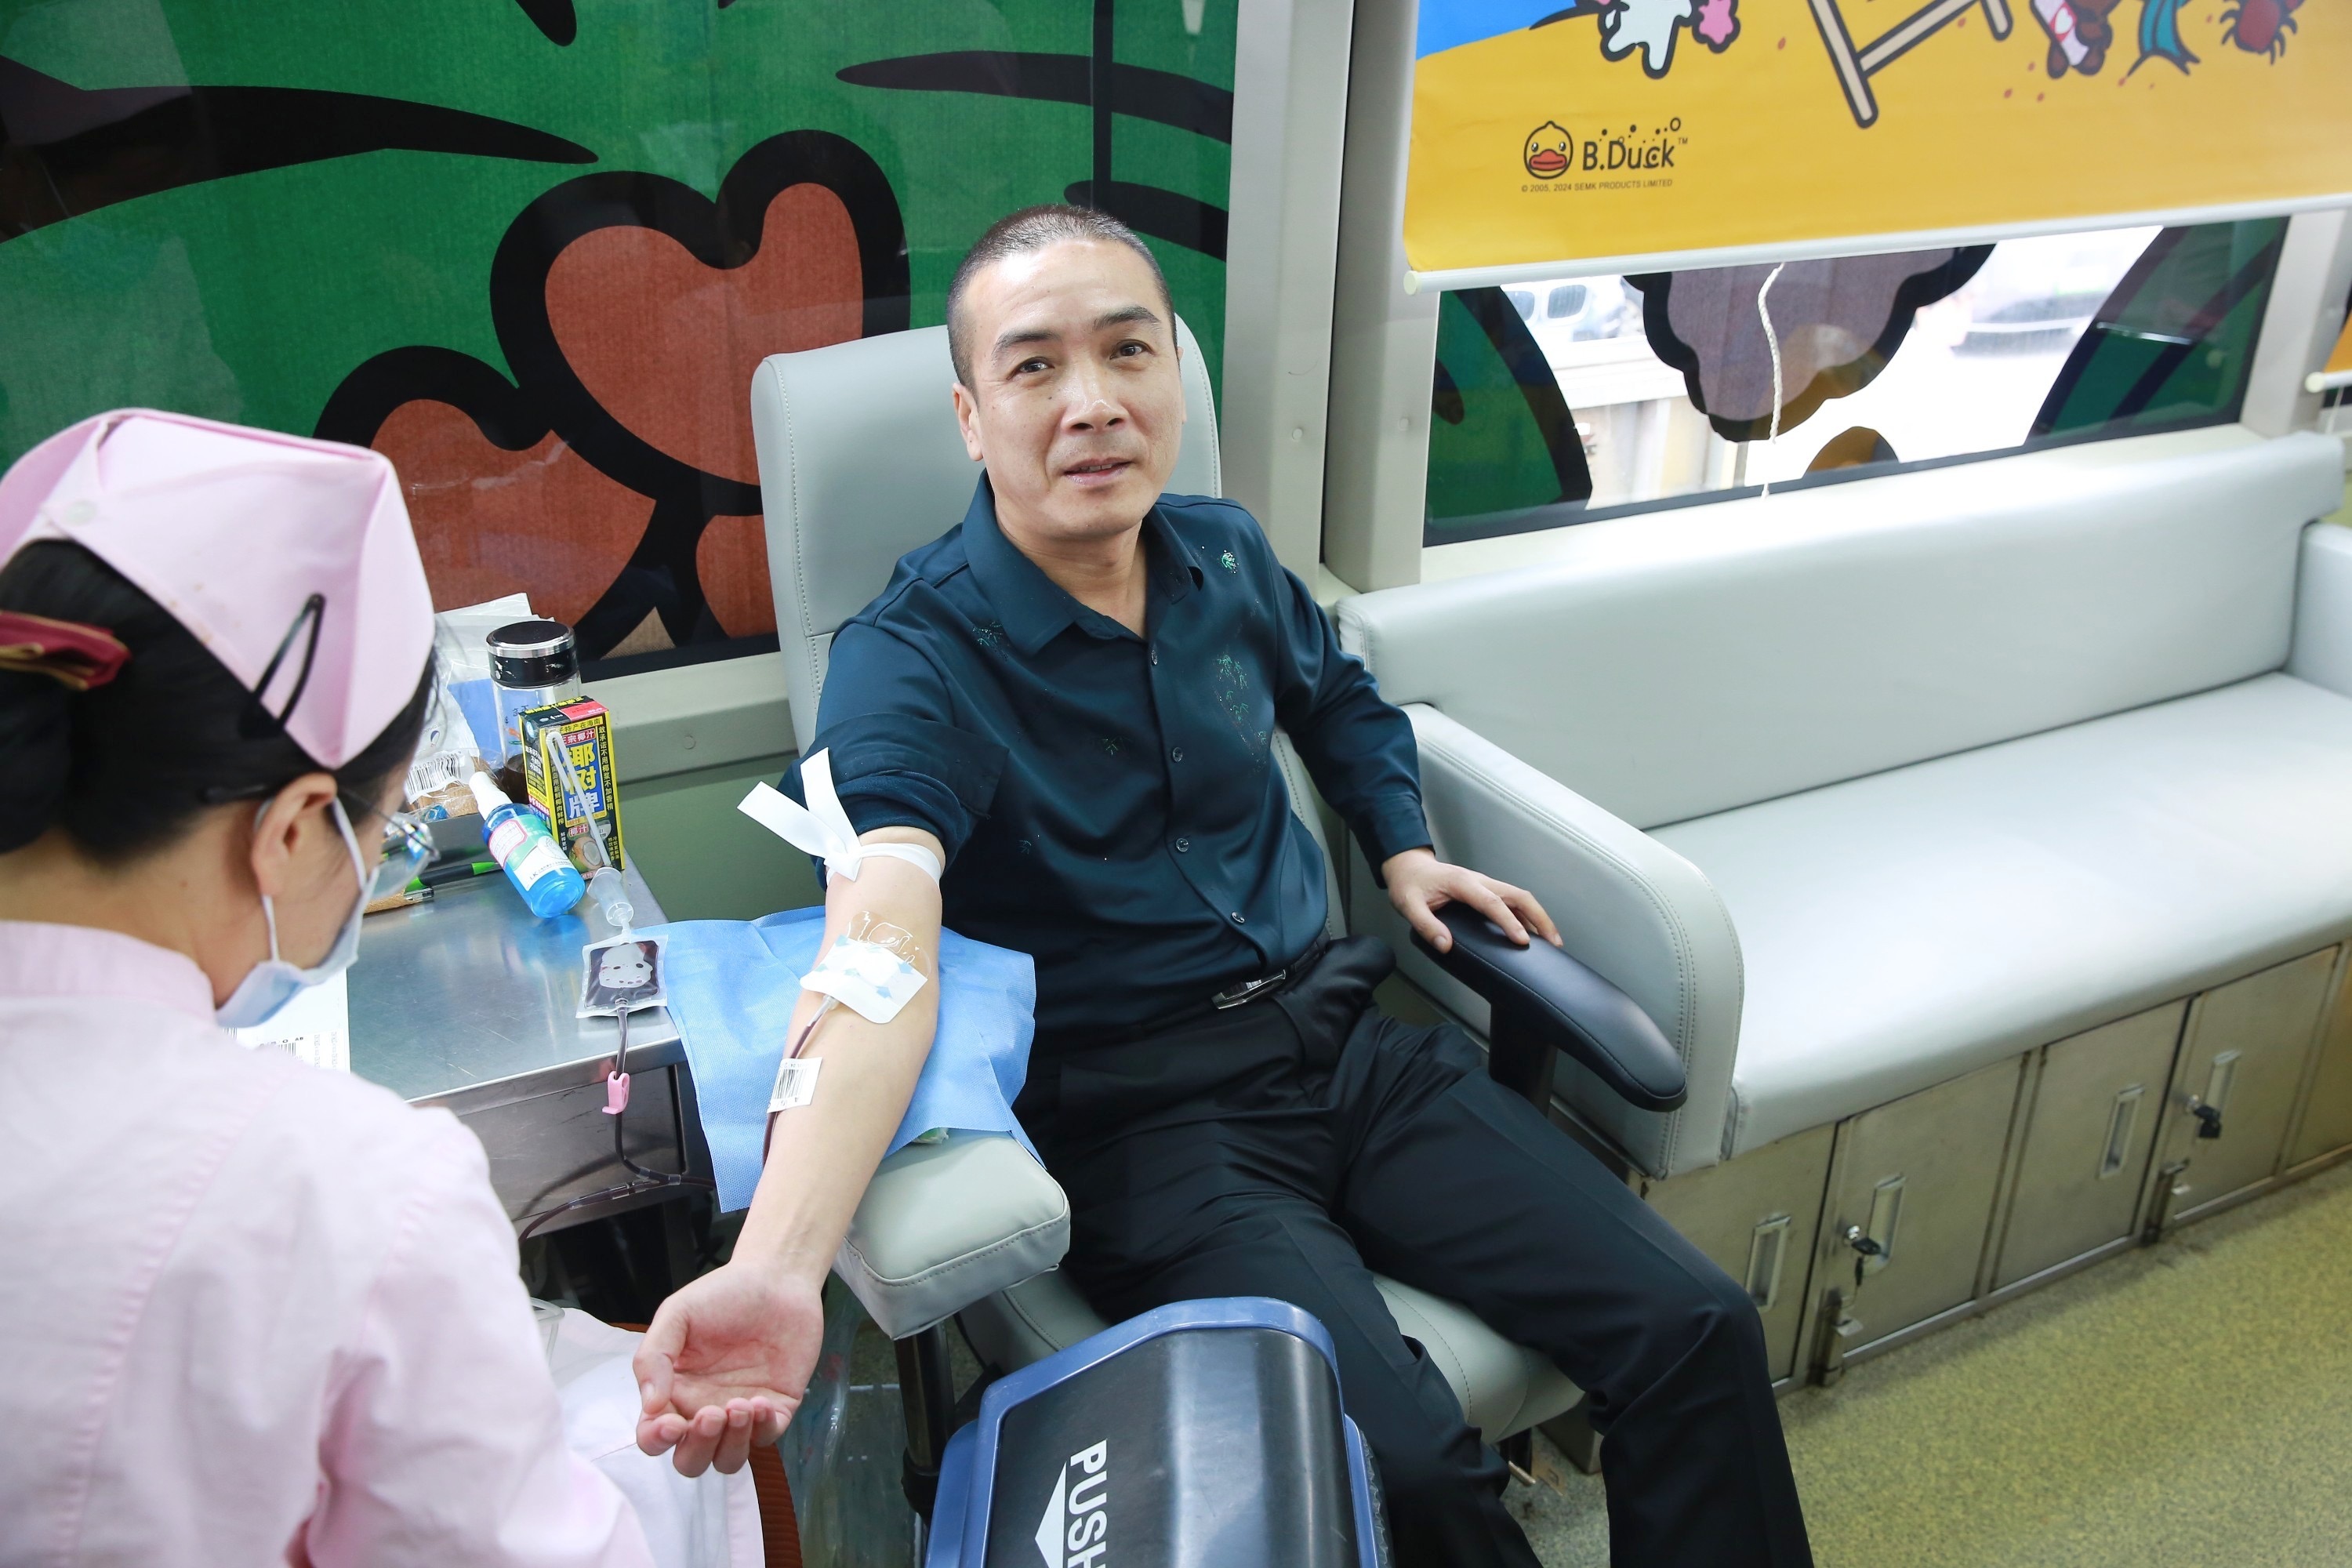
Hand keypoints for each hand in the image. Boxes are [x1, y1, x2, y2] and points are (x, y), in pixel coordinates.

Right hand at [633, 1261, 821, 1475]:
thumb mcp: (677, 1314)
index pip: (654, 1436)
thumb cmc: (722, 1295)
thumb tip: (650, 1405)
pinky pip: (766, 1438)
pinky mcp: (776, 1409)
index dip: (657, 1439)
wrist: (776, 1278)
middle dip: (698, 1448)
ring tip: (740, 1405)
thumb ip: (654, 1356)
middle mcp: (703, 1410)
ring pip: (727, 1460)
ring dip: (730, 1443)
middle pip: (690, 1460)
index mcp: (673, 1392)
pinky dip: (762, 1429)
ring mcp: (740, 1414)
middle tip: (711, 1413)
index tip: (672, 1423)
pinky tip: (762, 1401)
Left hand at [1382, 847, 1561, 952]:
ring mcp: (1485, 884)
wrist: (1409, 867)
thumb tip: (1445, 945)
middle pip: (1519, 895)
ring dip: (1538, 916)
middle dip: (1539, 917)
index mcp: (1462, 883)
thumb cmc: (1409, 885)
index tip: (1523, 941)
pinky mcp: (1486, 891)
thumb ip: (1425, 925)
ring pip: (1520, 897)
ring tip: (1552, 942)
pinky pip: (1512, 901)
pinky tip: (1533, 933)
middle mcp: (1480, 881)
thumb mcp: (1408, 905)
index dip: (1509, 921)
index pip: (1492, 903)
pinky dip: (1527, 916)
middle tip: (1553, 943)